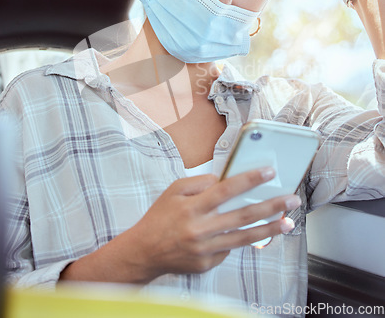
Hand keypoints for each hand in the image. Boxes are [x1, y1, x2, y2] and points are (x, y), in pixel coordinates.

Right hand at [126, 168, 299, 280]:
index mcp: (192, 207)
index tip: (269, 172)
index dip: (249, 179)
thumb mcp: (173, 191)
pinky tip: (244, 234)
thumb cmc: (159, 217)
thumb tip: (224, 182)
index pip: (226, 190)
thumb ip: (199, 183)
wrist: (144, 252)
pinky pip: (228, 249)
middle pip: (243, 215)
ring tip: (288, 222)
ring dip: (269, 229)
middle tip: (292, 200)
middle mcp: (201, 228)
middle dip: (271, 206)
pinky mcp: (207, 263)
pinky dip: (237, 239)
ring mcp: (205, 249)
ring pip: (244, 238)